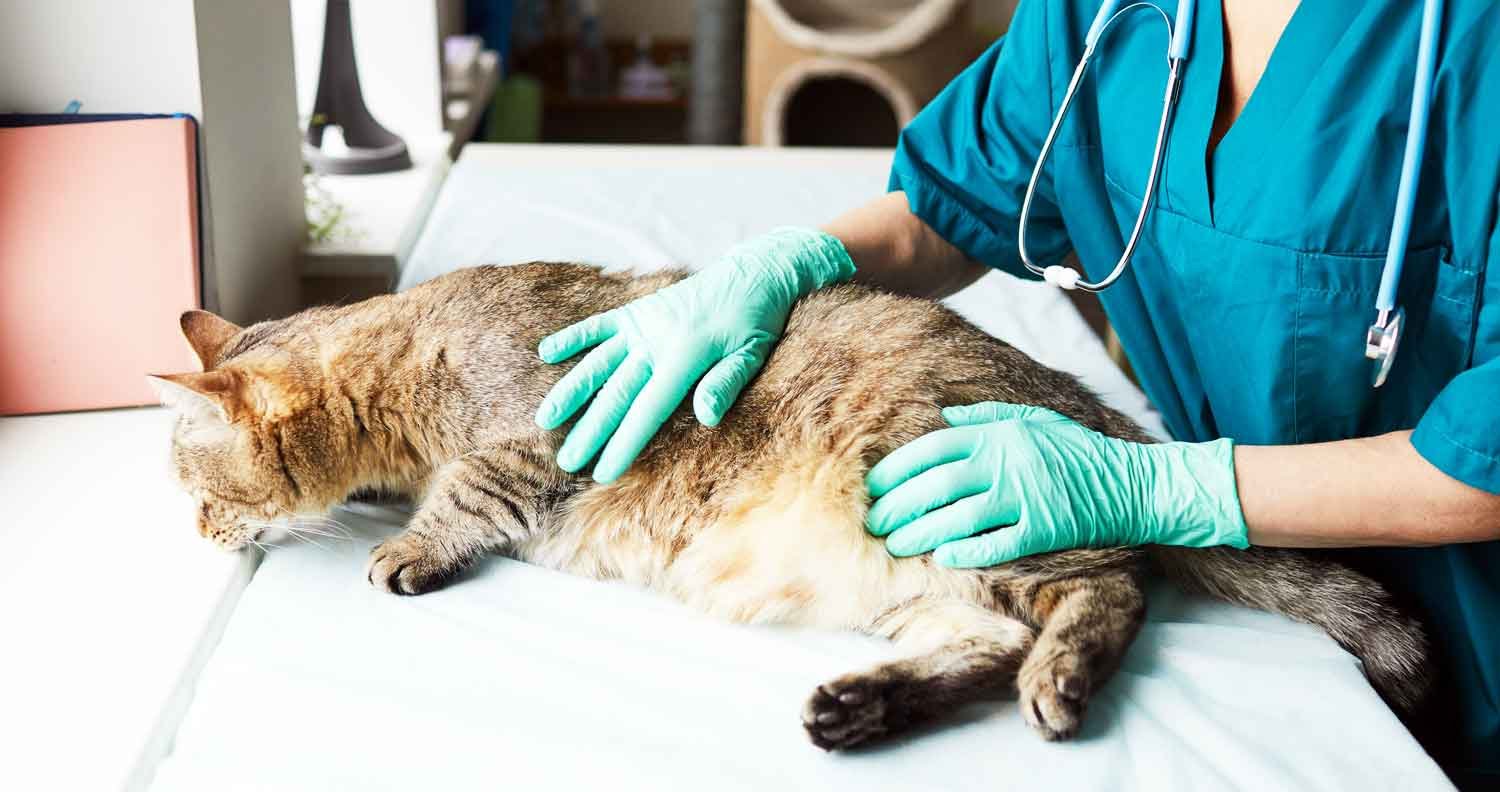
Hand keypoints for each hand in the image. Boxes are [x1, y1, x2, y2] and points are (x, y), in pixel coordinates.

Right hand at [535, 228, 853, 481]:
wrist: (756, 272)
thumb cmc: (759, 321)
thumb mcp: (754, 354)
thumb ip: (727, 383)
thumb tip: (707, 417)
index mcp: (687, 356)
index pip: (649, 410)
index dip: (624, 443)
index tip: (603, 473)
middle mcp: (658, 339)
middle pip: (617, 393)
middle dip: (590, 430)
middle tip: (567, 462)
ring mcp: (644, 323)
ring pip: (599, 361)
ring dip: (571, 390)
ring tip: (545, 419)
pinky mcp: (638, 309)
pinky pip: (600, 324)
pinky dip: (574, 336)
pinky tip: (547, 353)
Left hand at [865, 402, 1248, 566]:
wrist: (1133, 483)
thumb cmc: (1078, 452)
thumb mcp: (1034, 420)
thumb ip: (986, 418)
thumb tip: (944, 416)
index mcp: (1001, 434)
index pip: (934, 448)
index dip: (898, 469)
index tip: (873, 487)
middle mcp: (1009, 461)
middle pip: (938, 484)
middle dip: (899, 505)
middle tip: (874, 524)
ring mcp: (1028, 495)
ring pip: (959, 516)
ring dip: (922, 532)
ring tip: (896, 545)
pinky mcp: (1046, 528)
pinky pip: (998, 543)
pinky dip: (967, 551)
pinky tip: (943, 558)